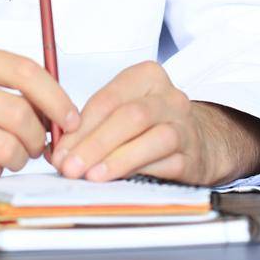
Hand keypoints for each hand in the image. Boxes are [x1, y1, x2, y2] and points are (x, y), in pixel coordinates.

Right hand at [0, 41, 81, 193]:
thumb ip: (2, 85)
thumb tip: (58, 110)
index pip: (25, 70)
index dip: (57, 98)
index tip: (71, 120)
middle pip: (21, 114)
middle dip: (38, 139)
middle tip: (34, 147)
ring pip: (7, 147)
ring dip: (15, 159)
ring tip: (3, 157)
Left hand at [48, 61, 259, 185]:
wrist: (202, 141)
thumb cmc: (150, 124)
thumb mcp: (122, 111)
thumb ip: (91, 125)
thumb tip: (58, 152)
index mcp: (146, 77)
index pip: (108, 99)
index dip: (80, 127)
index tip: (59, 151)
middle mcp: (169, 97)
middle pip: (129, 117)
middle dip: (95, 144)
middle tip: (70, 167)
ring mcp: (185, 126)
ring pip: (151, 138)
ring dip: (117, 159)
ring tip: (91, 176)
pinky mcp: (193, 156)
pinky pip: (166, 164)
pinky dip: (139, 173)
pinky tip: (119, 182)